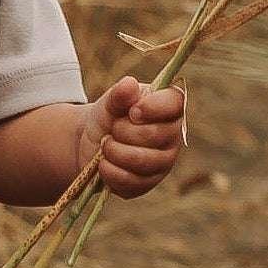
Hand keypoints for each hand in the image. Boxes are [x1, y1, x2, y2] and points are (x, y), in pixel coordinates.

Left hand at [75, 75, 186, 198]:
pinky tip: (103, 164)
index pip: (175, 103)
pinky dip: (110, 173)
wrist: (92, 144)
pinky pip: (131, 182)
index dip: (153, 107)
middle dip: (122, 132)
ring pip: (142, 161)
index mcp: (170, 107)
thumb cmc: (109, 117)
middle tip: (112, 130)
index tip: (132, 111)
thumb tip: (129, 85)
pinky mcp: (148, 183)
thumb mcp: (110, 102)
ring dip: (114, 152)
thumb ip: (119, 94)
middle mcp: (173, 135)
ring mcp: (163, 162)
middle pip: (154, 135)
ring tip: (105, 145)